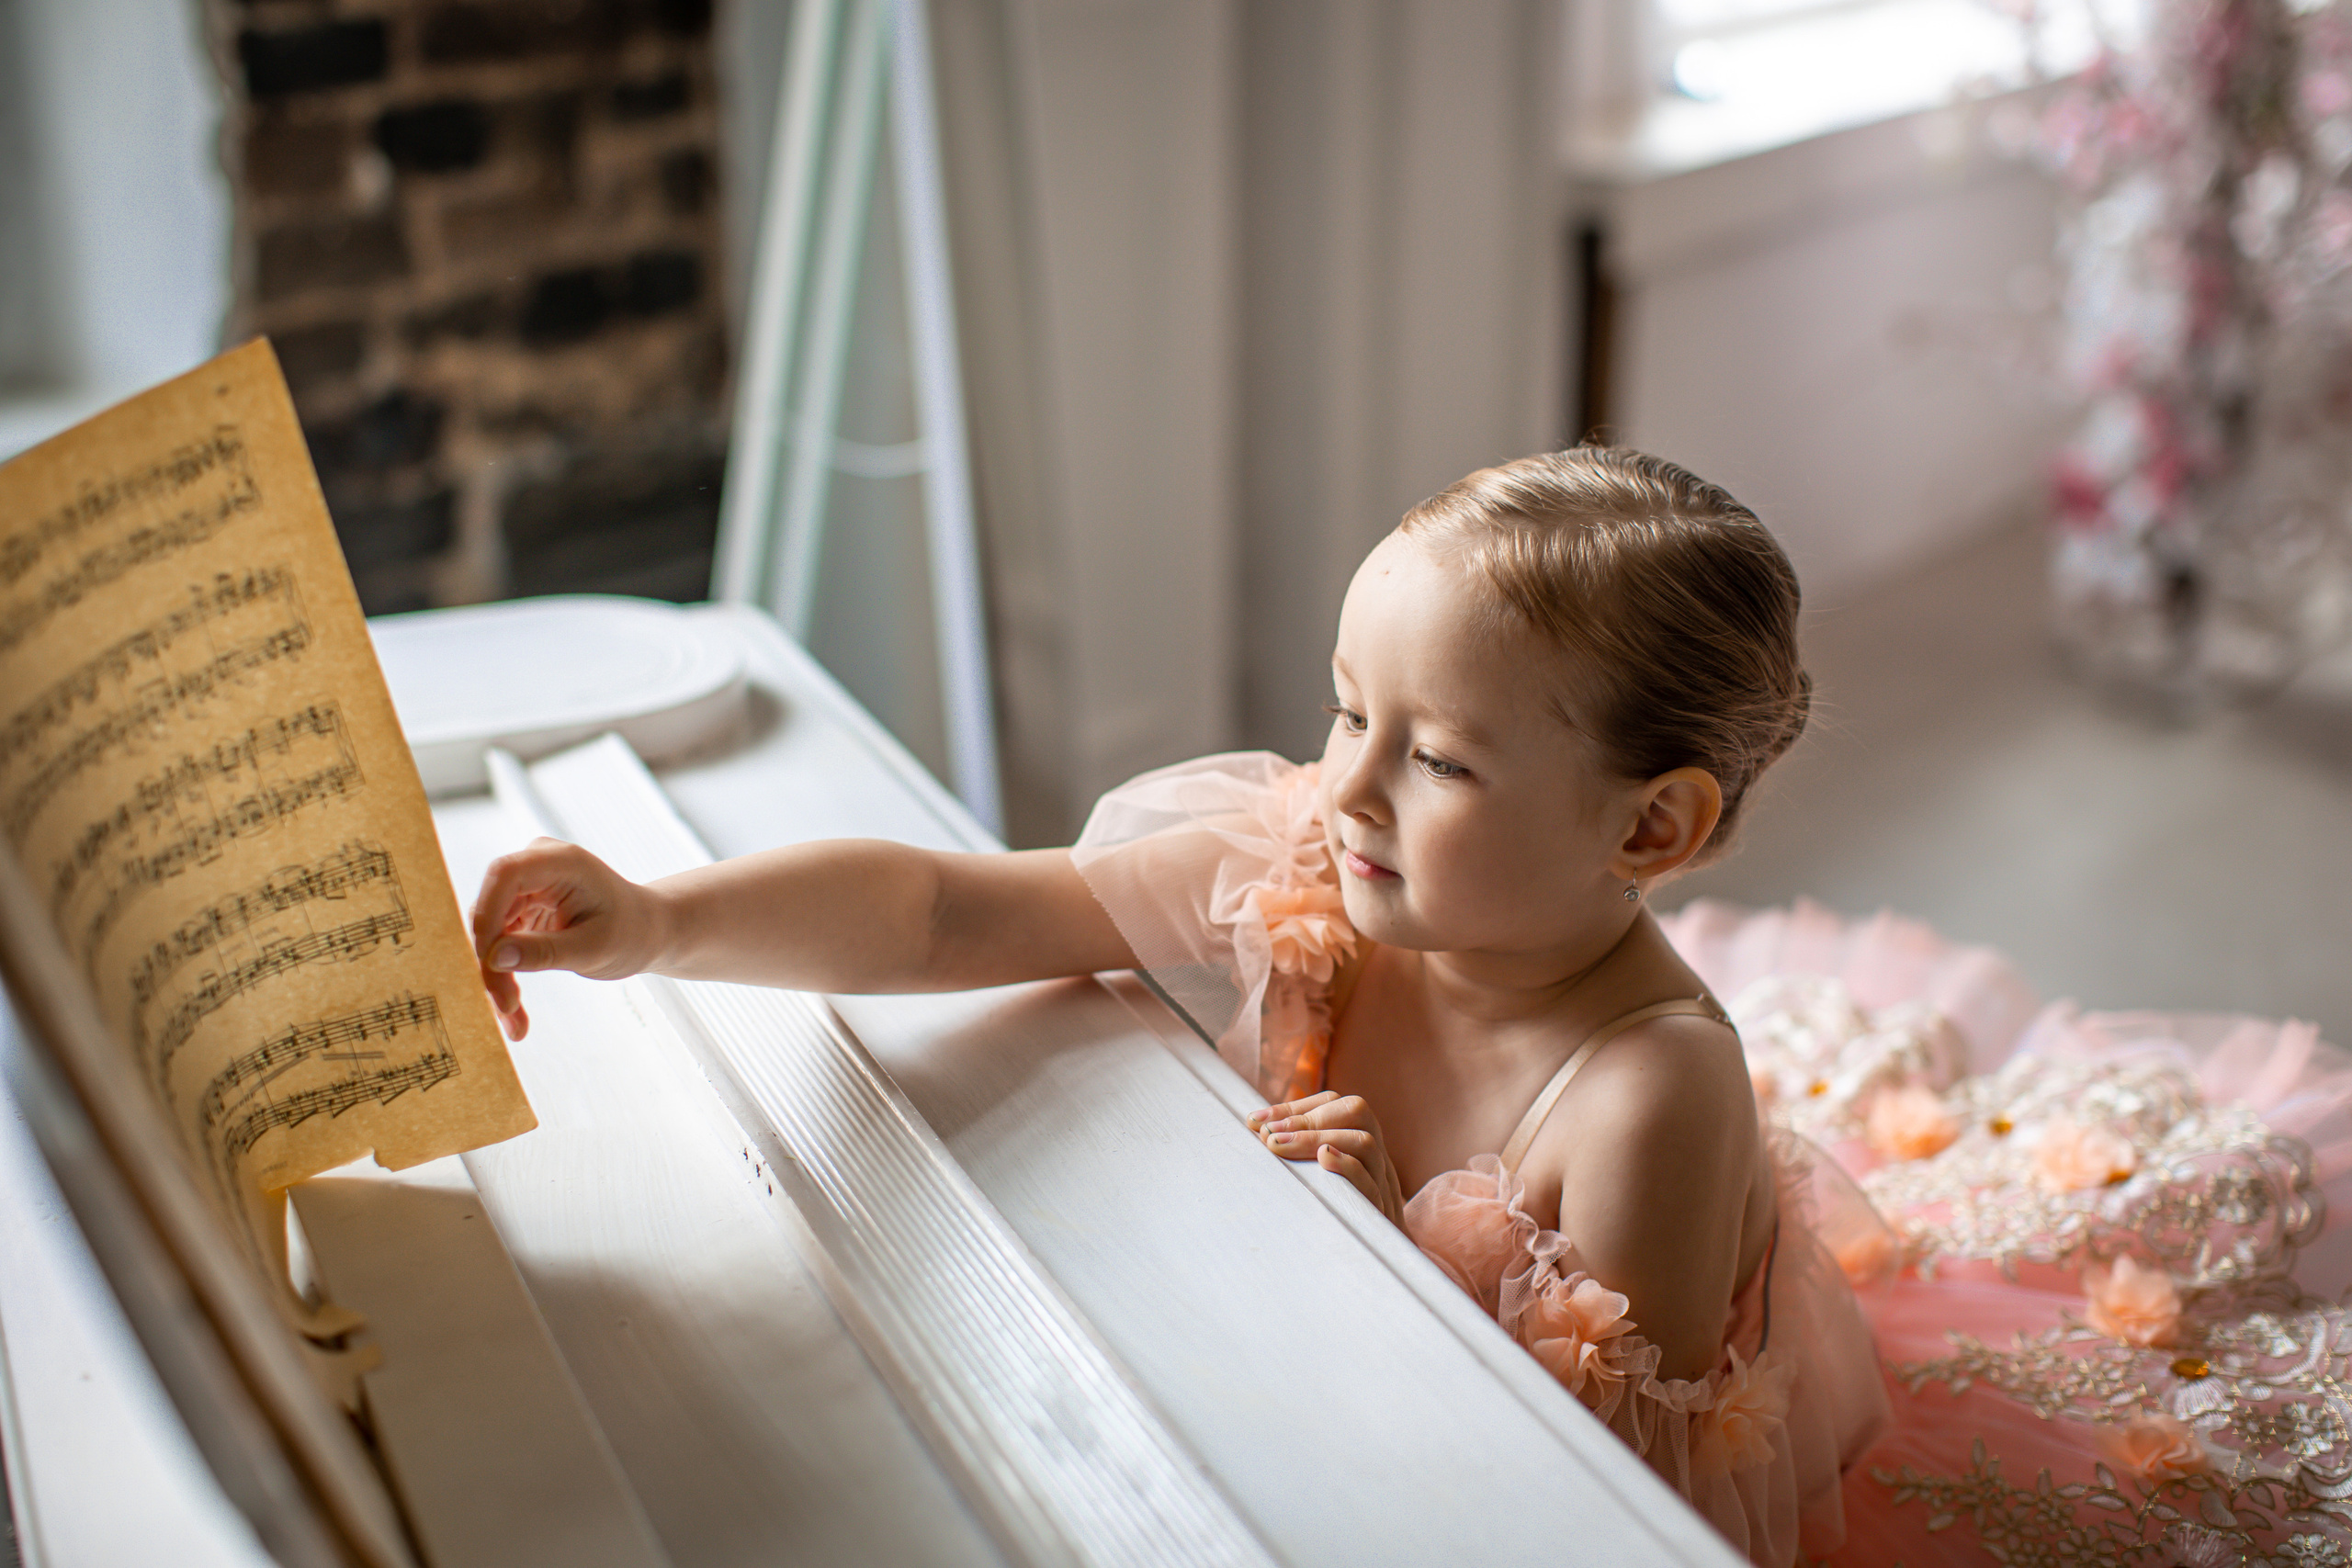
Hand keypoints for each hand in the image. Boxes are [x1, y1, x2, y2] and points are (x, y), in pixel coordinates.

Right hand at [470, 838, 665, 1039]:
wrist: (646, 932)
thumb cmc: (631, 933)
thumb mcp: (593, 949)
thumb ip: (544, 951)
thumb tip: (493, 958)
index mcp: (562, 862)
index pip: (506, 874)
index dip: (488, 914)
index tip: (488, 960)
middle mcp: (538, 867)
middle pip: (491, 910)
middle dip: (493, 963)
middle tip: (507, 1008)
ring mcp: (526, 887)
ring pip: (490, 933)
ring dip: (496, 978)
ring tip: (515, 1023)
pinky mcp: (521, 909)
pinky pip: (499, 943)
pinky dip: (504, 977)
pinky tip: (515, 1014)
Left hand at [1247, 1092, 1404, 1223]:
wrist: (1377, 1259)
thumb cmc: (1335, 1212)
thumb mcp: (1319, 1177)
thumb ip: (1298, 1152)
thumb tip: (1256, 1127)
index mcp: (1358, 1141)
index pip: (1334, 1104)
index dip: (1295, 1107)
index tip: (1256, 1121)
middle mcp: (1374, 1155)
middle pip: (1356, 1111)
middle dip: (1306, 1119)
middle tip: (1268, 1135)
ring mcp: (1383, 1182)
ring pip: (1364, 1142)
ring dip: (1315, 1139)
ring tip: (1278, 1145)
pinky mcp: (1382, 1212)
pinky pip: (1372, 1183)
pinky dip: (1345, 1166)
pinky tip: (1322, 1159)